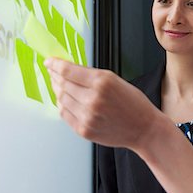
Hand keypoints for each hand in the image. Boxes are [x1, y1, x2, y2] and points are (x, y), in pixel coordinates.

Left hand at [44, 58, 161, 149]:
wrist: (143, 128)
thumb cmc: (134, 104)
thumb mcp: (115, 80)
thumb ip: (91, 75)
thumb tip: (68, 70)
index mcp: (102, 82)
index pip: (68, 70)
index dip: (55, 64)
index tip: (49, 62)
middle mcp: (93, 99)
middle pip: (62, 83)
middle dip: (55, 76)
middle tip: (53, 72)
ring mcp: (87, 116)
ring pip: (61, 99)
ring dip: (58, 91)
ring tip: (60, 86)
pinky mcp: (84, 130)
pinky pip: (65, 114)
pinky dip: (62, 105)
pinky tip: (66, 101)